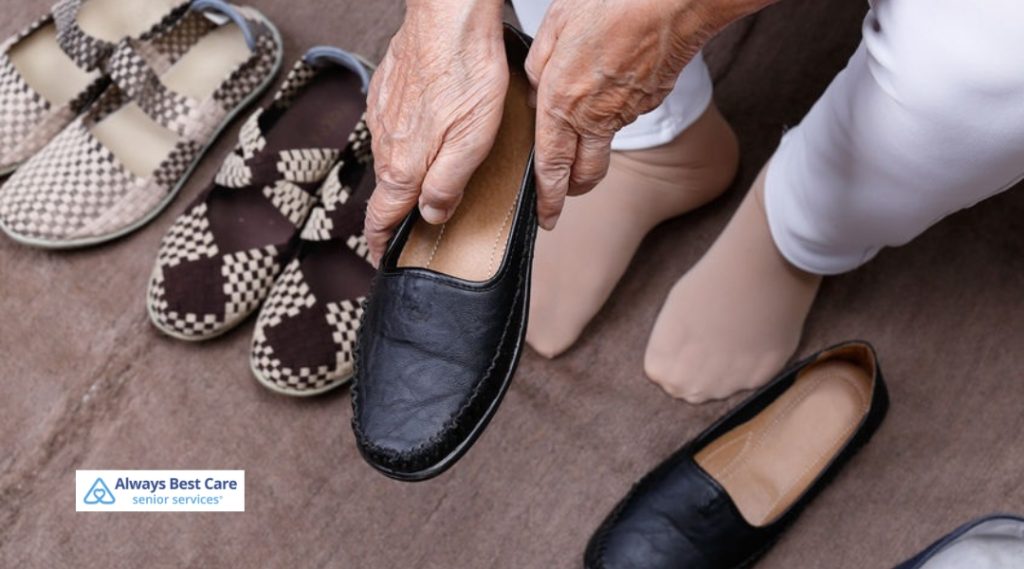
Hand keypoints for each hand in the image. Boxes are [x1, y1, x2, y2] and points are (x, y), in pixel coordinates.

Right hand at [364, 0, 506, 263]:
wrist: (447, 18)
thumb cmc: (466, 75)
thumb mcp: (470, 144)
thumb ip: (447, 186)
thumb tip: (433, 215)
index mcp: (403, 166)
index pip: (381, 219)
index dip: (382, 245)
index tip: (384, 260)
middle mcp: (385, 143)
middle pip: (389, 190)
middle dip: (400, 211)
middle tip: (419, 223)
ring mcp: (382, 116)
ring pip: (392, 157)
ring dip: (407, 172)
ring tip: (431, 177)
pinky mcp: (387, 91)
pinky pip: (393, 127)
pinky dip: (408, 139)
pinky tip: (430, 131)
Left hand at [525, 0, 753, 228]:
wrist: (669, 2)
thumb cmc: (609, 4)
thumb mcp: (553, 27)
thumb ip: (538, 66)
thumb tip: (534, 91)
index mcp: (562, 104)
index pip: (551, 168)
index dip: (547, 198)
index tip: (546, 218)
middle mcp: (595, 118)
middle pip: (585, 175)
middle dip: (572, 190)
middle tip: (564, 193)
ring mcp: (628, 112)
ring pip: (606, 143)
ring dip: (593, 142)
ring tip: (585, 117)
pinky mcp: (651, 100)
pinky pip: (628, 114)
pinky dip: (617, 109)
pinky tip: (613, 81)